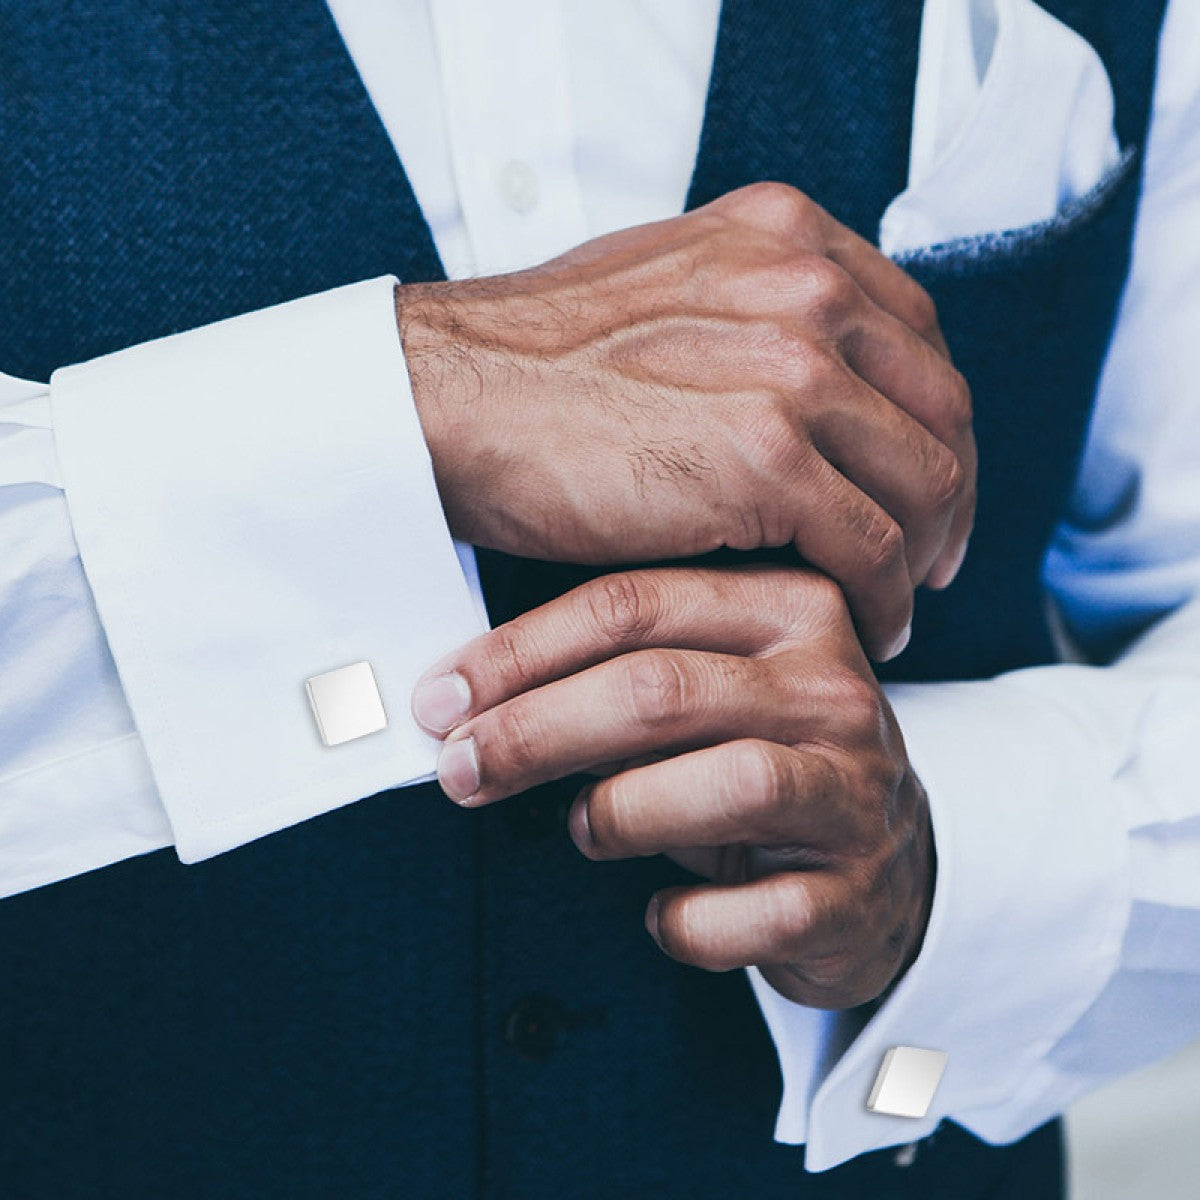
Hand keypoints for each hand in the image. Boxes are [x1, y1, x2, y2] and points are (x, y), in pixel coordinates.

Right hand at [398, 182, 974, 659]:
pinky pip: (871, 545)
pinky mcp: (765, 457)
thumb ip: (753, 312)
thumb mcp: (666, 290)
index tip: (925, 481)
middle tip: (931, 558)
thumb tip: (813, 377)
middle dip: (947, 496)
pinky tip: (861, 624)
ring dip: (920, 557)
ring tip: (895, 603)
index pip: (916, 336)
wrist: (449, 401)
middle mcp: (806, 286)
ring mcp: (791, 369)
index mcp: (785, 236)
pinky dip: (882, 596)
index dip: (934, 421)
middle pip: (939, 408)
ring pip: (921, 482)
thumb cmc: (535, 363)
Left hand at [412, 566, 935, 1007]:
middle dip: (538, 731)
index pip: (637, 606)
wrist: (887, 866)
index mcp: (791, 612)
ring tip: (588, 828)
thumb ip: (619, 676)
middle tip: (463, 770)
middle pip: (664, 690)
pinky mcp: (859, 892)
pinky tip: (662, 914)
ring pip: (726, 785)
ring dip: (621, 812)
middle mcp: (835, 691)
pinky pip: (754, 913)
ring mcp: (857, 791)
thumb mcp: (709, 694)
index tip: (444, 700)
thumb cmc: (763, 763)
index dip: (522, 654)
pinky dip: (686, 923)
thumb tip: (474, 698)